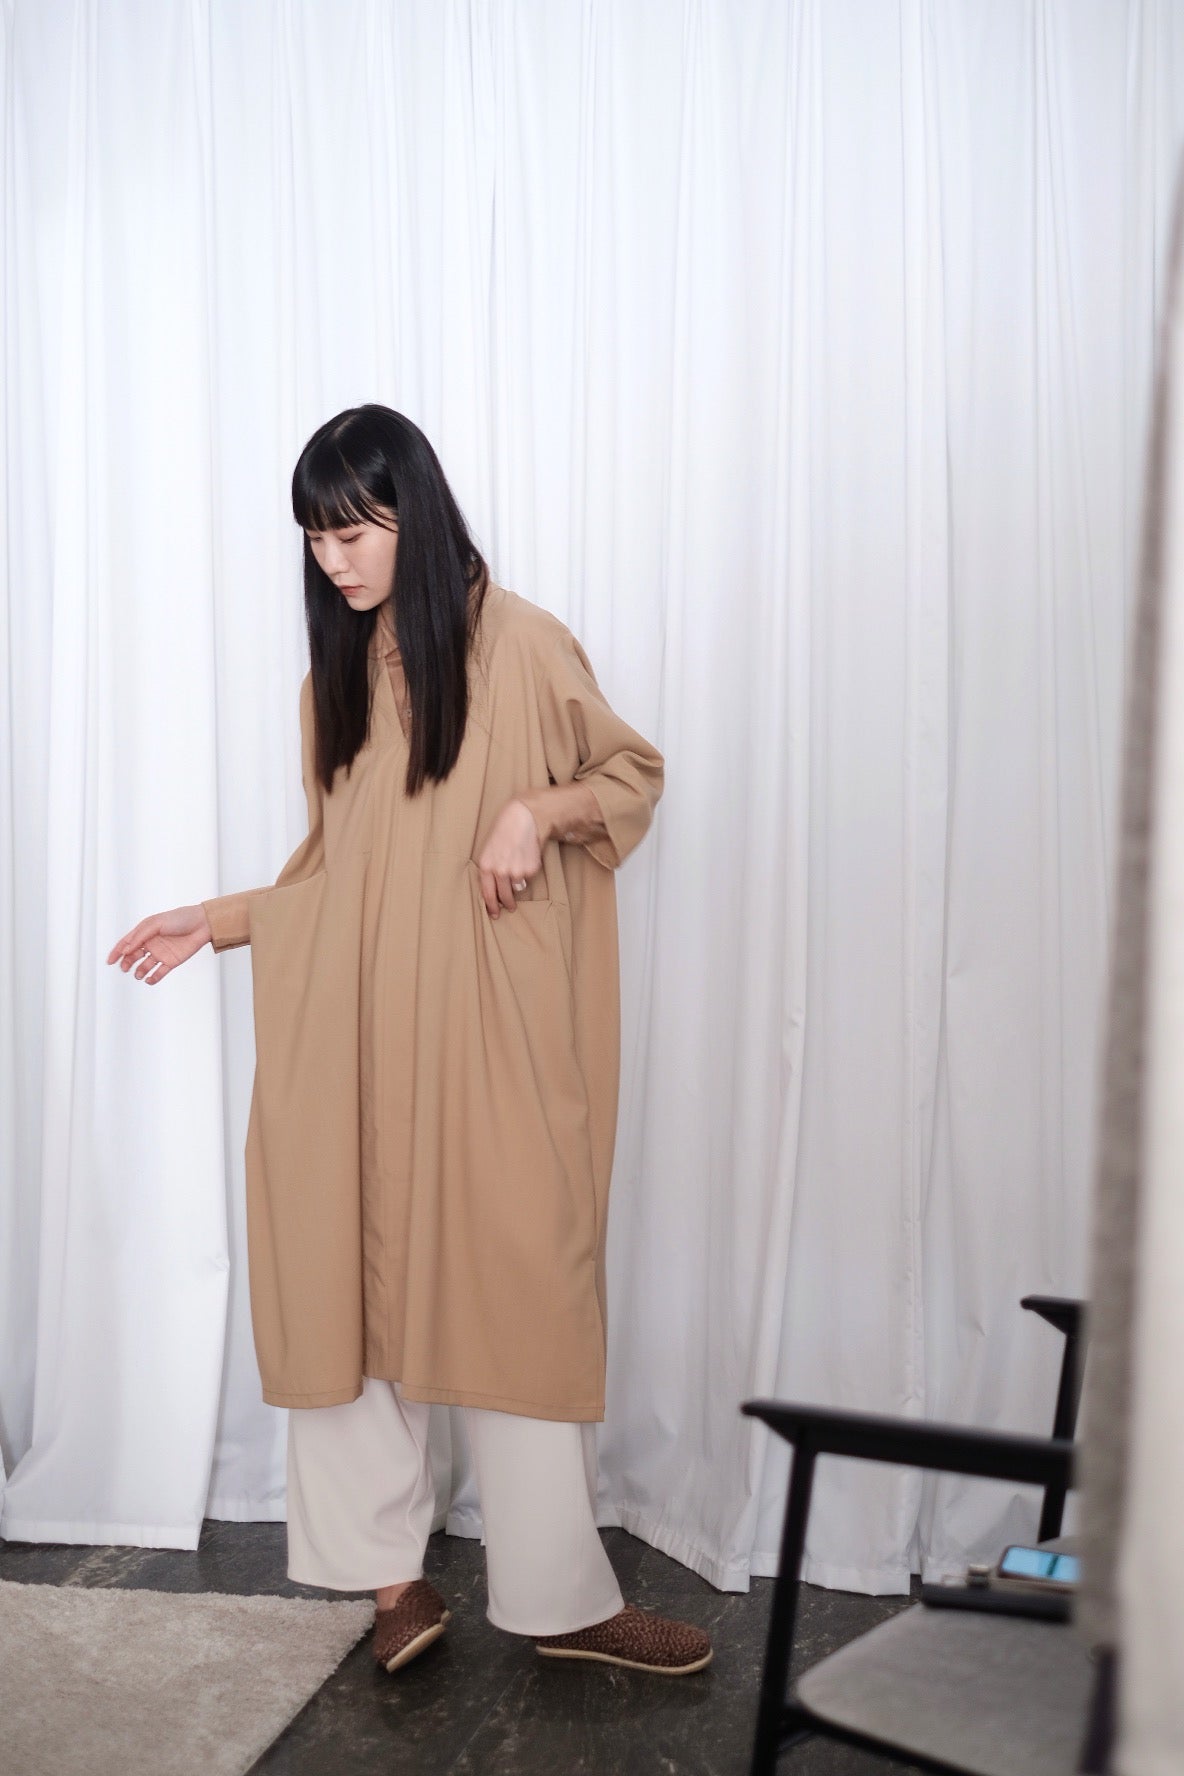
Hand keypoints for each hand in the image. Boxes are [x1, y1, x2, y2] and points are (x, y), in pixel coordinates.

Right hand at [106, 904, 212, 984]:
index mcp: (145, 931)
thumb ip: (140, 936)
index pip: (127, 943)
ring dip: (139, 971)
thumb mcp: (156, 923)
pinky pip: (159, 972)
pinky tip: (149, 980)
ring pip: (145, 965)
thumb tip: (126, 948)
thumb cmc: (180, 918)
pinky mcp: (171, 961)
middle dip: (127, 962)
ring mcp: (161, 953)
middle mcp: (151, 943)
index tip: (110, 961)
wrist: (203, 924)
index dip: (117, 951)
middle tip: (124, 968)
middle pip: (133, 955)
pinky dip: (153, 977)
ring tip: (138, 974)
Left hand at [475, 799, 543, 917]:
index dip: (491, 906)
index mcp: (486, 866)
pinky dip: (529, 870)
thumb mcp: (489, 849)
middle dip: (507, 903)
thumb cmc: (504, 831)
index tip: (495, 914)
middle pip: (504, 896)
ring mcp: (516, 871)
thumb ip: (490, 869)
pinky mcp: (531, 869)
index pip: (487, 893)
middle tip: (510, 907)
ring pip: (518, 887)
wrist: (522, 818)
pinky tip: (526, 856)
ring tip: (519, 866)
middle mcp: (500, 871)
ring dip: (518, 882)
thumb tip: (494, 888)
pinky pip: (529, 877)